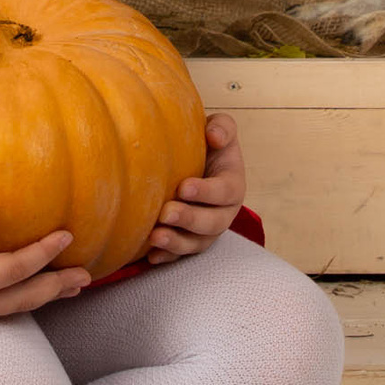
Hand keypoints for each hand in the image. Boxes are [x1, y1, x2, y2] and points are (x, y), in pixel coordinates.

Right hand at [0, 195, 90, 318]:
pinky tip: (28, 290)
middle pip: (20, 299)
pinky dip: (19, 300)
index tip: (67, 234)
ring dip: (41, 297)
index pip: (12, 270)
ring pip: (9, 309)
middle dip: (54, 287)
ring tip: (70, 288)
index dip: (43, 254)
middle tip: (87, 276)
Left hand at [145, 113, 245, 264]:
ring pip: (197, 243)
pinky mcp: (190, 241)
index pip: (225, 191)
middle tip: (166, 213)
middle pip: (213, 223)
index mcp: (233, 184)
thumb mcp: (220, 129)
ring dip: (177, 243)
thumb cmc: (207, 143)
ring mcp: (207, 230)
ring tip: (155, 237)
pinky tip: (151, 255)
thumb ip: (222, 127)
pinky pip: (181, 254)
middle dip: (190, 220)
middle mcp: (223, 212)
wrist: (197, 160)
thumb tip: (214, 136)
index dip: (207, 192)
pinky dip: (167, 256)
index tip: (183, 187)